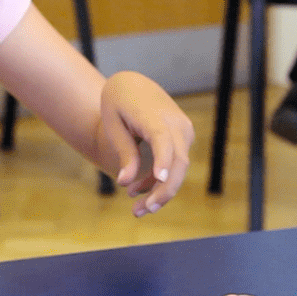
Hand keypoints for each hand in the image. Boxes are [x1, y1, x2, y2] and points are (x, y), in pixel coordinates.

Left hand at [98, 71, 193, 215]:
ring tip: (136, 210)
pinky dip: (157, 180)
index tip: (160, 179)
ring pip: (178, 168)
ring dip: (160, 191)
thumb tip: (125, 183)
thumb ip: (124, 152)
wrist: (133, 84)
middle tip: (141, 211)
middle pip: (178, 161)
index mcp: (154, 116)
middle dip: (163, 190)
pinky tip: (136, 190)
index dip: (163, 160)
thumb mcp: (114, 124)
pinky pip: (174, 164)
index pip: (163, 139)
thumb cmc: (118, 102)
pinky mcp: (182, 139)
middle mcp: (175, 124)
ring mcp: (183, 132)